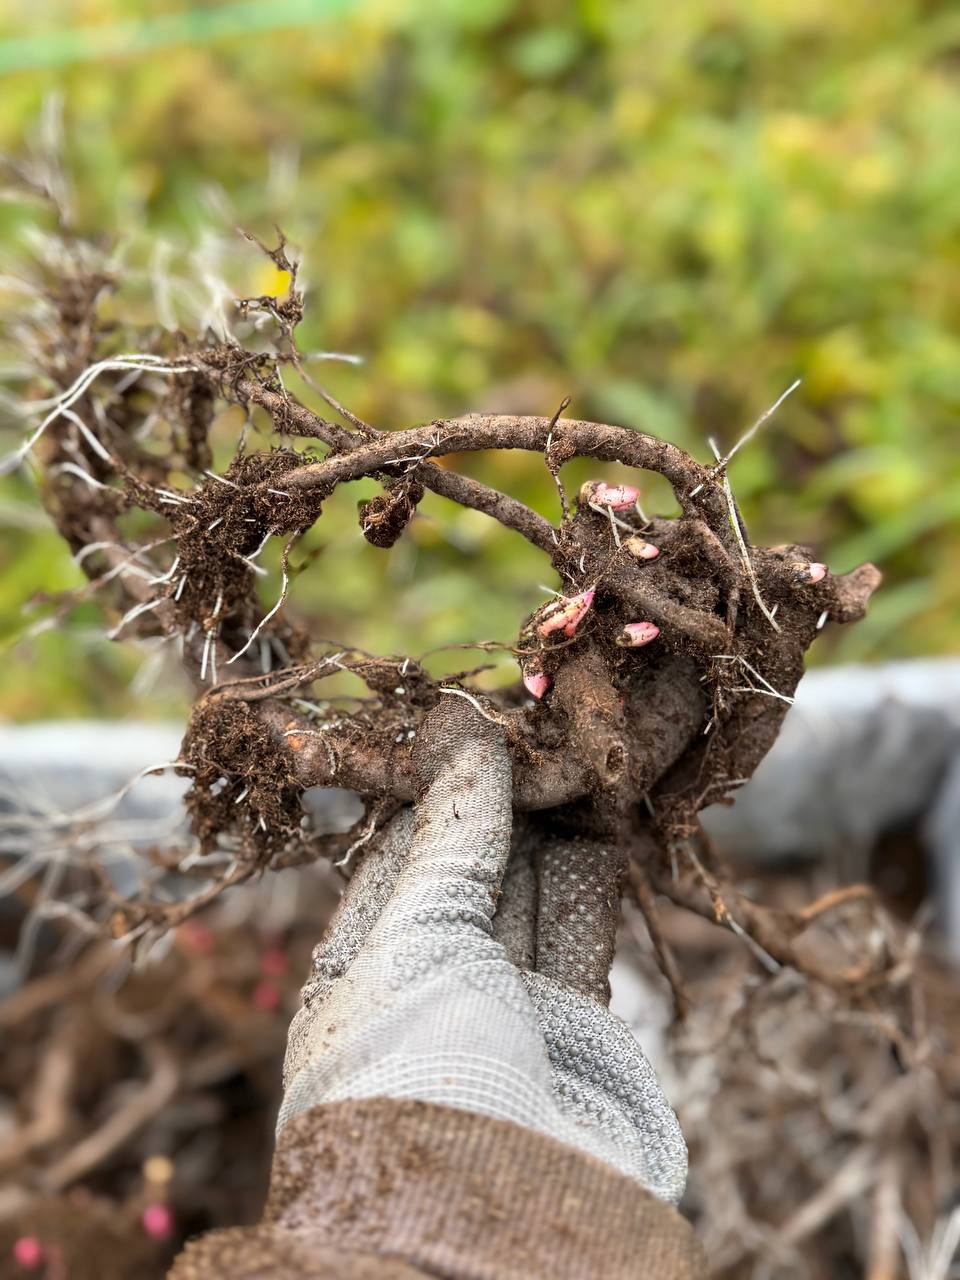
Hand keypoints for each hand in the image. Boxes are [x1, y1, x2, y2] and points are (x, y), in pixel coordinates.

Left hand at [279, 700, 686, 1202]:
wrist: (495, 1235)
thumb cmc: (413, 1080)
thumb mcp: (412, 941)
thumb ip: (450, 839)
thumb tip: (465, 734)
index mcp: (358, 974)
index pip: (403, 855)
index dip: (441, 788)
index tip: (477, 721)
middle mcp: (429, 989)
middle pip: (473, 871)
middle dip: (507, 803)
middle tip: (544, 725)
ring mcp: (505, 1013)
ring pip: (532, 896)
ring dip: (557, 829)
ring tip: (581, 753)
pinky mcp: (575, 1034)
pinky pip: (581, 934)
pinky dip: (595, 875)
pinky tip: (608, 817)